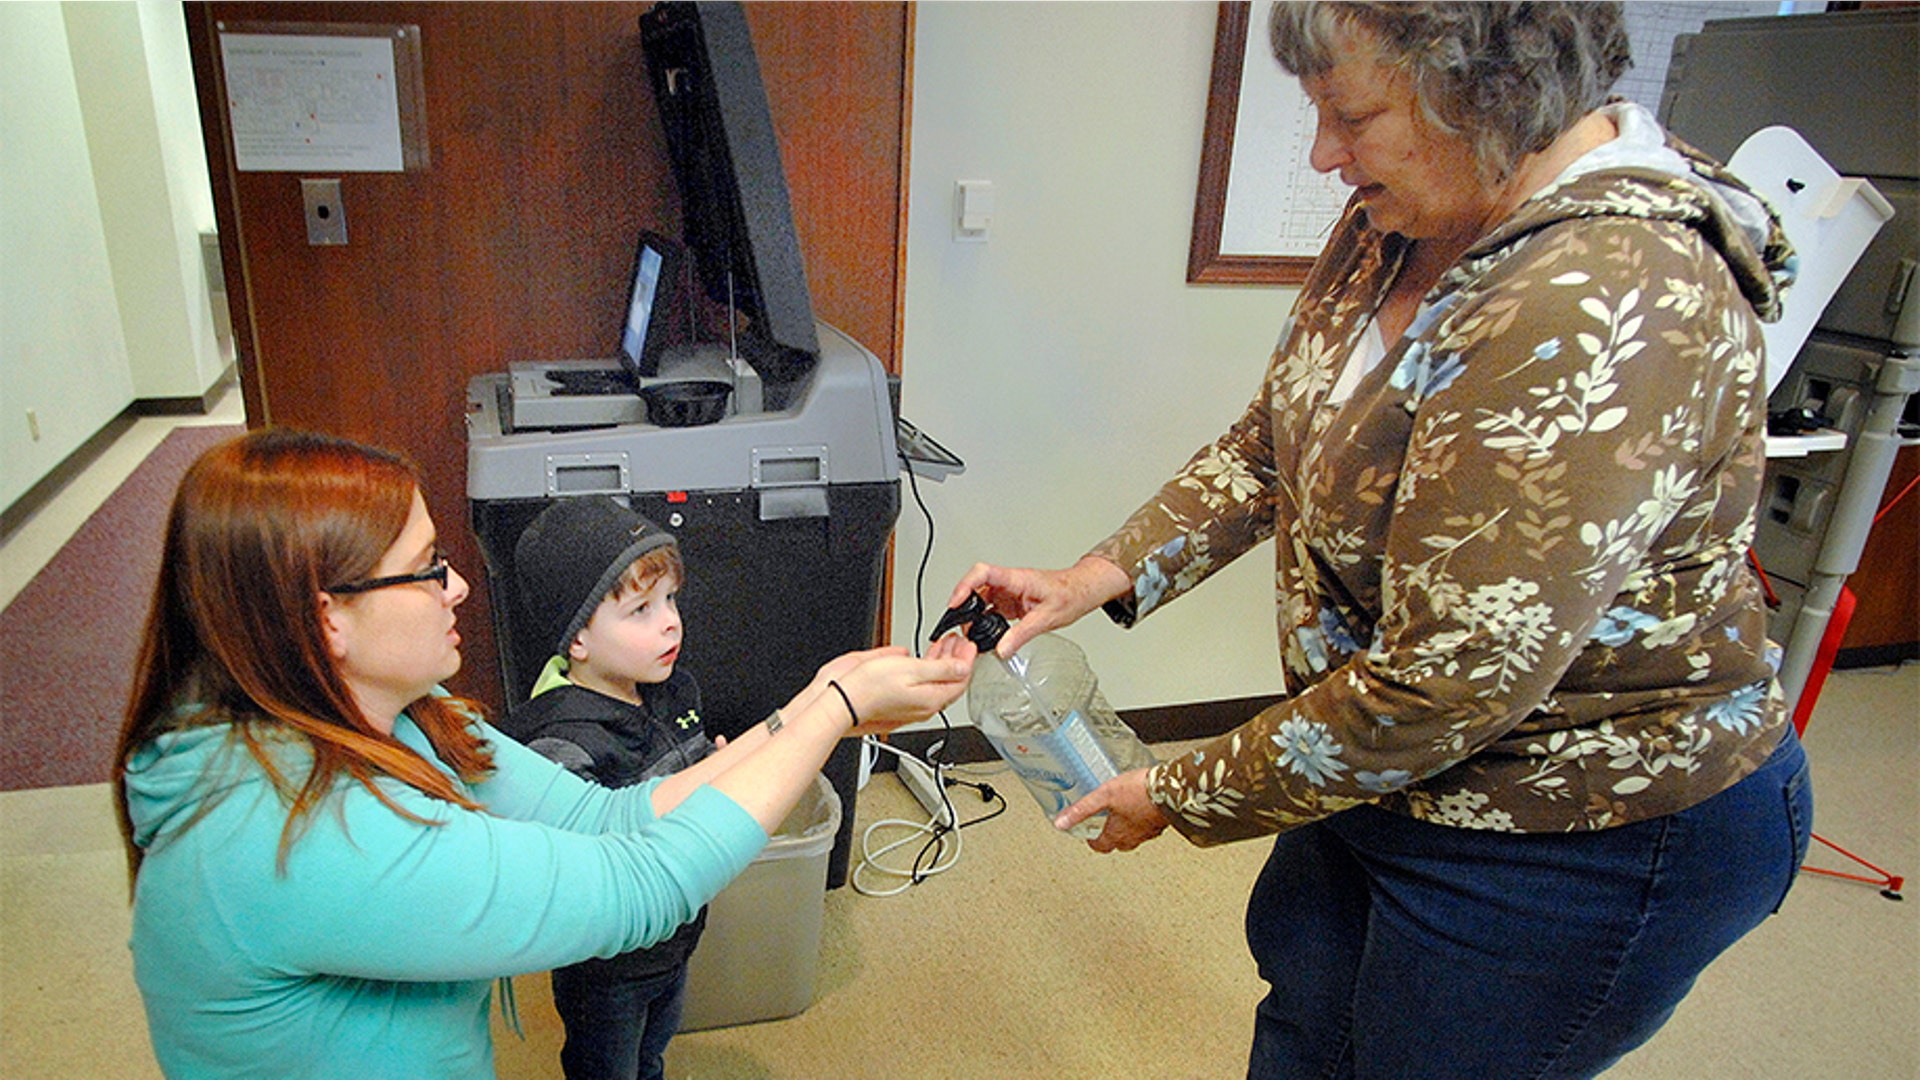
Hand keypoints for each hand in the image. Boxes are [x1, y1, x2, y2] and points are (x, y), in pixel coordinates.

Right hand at [805, 636, 975, 736]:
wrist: (841, 701)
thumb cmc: (868, 688)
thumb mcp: (910, 670)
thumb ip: (940, 669)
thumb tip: (963, 668)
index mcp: (931, 699)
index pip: (960, 681)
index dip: (967, 660)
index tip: (969, 644)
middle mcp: (922, 705)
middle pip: (949, 682)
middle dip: (956, 658)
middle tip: (958, 640)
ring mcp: (909, 704)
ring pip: (933, 682)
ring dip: (941, 661)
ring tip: (943, 643)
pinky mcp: (897, 700)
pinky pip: (918, 684)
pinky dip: (924, 667)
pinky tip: (919, 657)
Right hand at [946, 556, 1129, 657]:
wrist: (1082, 591)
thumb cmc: (1070, 595)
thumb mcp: (1047, 618)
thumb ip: (1022, 634)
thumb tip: (1002, 649)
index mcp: (1017, 579)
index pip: (983, 573)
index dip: (964, 585)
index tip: (955, 602)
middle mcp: (1009, 583)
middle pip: (976, 586)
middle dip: (964, 605)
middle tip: (960, 625)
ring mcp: (1008, 592)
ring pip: (981, 599)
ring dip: (973, 614)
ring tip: (970, 633)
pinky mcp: (1010, 602)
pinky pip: (990, 608)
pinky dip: (983, 620)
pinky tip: (983, 633)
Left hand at [1054, 768, 1169, 852]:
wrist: (1170, 788)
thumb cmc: (1138, 791)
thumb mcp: (1103, 796)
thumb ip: (1081, 810)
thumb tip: (1060, 823)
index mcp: (1117, 833)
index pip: (1101, 847)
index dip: (1093, 842)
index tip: (1090, 838)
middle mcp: (1133, 836)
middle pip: (1118, 844)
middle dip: (1110, 838)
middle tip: (1105, 829)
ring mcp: (1149, 831)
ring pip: (1135, 838)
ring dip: (1127, 832)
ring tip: (1123, 820)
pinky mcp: (1161, 823)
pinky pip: (1149, 829)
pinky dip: (1143, 823)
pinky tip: (1143, 811)